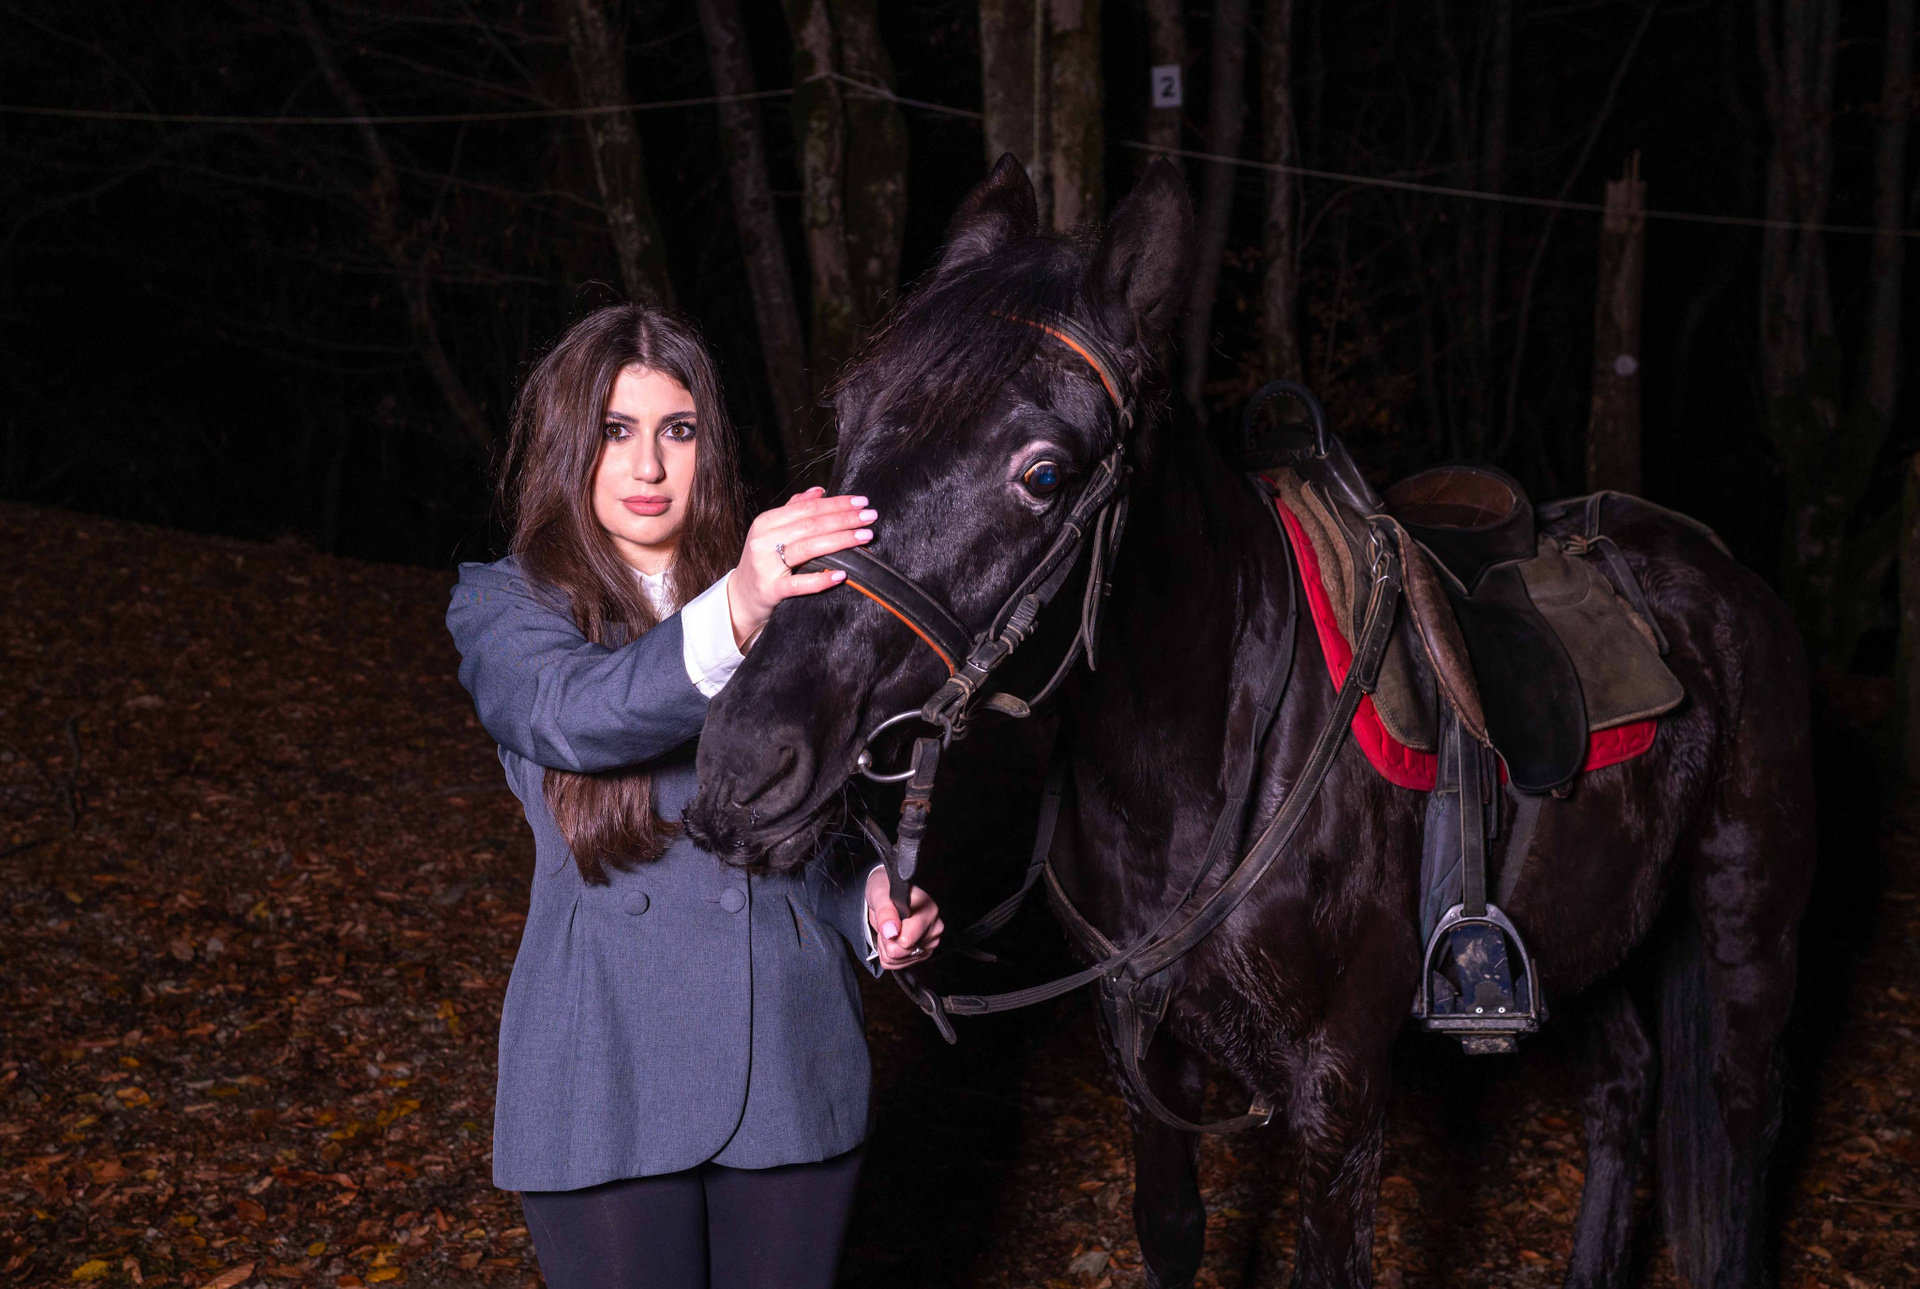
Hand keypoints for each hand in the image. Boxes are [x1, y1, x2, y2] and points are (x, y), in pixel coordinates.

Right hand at [727, 486, 875, 647]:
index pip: (808, 508)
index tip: (862, 502)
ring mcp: (766, 565)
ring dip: (840, 540)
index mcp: (766, 522)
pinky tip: (842, 575)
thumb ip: (794, 510)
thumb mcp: (772, 532)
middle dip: (844, 519)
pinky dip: (821, 579)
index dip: (836, 503)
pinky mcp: (771, 590)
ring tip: (865, 536)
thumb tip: (819, 490)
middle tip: (870, 517)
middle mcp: (764, 540)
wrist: (740, 597)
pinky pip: (799, 584)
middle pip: (811, 525)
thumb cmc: (762, 562)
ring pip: (808, 548)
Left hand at [865, 865, 943, 970]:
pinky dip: (889, 954)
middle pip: (902, 953)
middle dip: (887, 941)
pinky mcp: (923, 953)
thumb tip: (891, 932)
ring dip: (886, 947)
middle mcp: (934, 928)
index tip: (887, 920)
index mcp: (928, 911)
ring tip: (889, 929)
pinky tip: (892, 938)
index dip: (889, 933)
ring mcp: (930, 943)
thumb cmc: (886, 889)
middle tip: (886, 924)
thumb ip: (885, 913)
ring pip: (898, 961)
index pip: (906, 940)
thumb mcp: (880, 895)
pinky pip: (897, 965)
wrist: (888, 892)